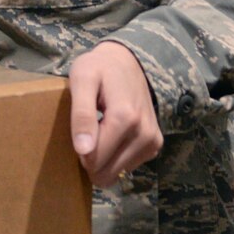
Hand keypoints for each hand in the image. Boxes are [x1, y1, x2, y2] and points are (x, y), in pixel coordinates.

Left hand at [66, 41, 163, 187]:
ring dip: (104, 157)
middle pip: (107, 171)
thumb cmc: (99, 68)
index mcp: (125, 118)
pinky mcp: (155, 145)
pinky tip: (112, 135)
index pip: (95, 159)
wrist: (127, 62)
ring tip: (101, 130)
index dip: (79, 151)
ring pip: (117, 172)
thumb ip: (81, 114)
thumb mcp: (81, 80)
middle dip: (91, 158)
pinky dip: (116, 156)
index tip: (79, 131)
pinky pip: (128, 166)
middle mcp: (144, 133)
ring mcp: (152, 141)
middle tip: (87, 132)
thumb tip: (83, 150)